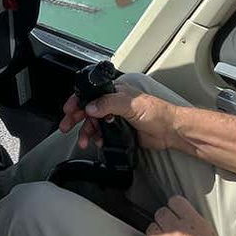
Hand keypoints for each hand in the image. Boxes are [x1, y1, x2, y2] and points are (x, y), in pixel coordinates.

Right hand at [57, 84, 179, 150]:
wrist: (170, 131)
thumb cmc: (156, 112)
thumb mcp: (130, 104)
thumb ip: (109, 104)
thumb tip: (90, 108)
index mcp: (115, 92)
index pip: (90, 94)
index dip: (77, 101)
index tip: (68, 110)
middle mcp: (113, 103)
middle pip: (88, 109)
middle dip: (75, 118)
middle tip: (65, 127)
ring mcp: (115, 118)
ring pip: (93, 124)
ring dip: (86, 132)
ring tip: (83, 141)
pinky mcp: (119, 131)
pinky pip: (102, 134)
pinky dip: (96, 139)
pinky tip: (96, 143)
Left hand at [145, 196, 235, 235]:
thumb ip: (200, 234)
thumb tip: (194, 232)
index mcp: (197, 227)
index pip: (176, 202)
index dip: (176, 208)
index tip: (176, 211)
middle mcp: (179, 235)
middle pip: (160, 214)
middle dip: (166, 222)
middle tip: (172, 230)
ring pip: (151, 231)